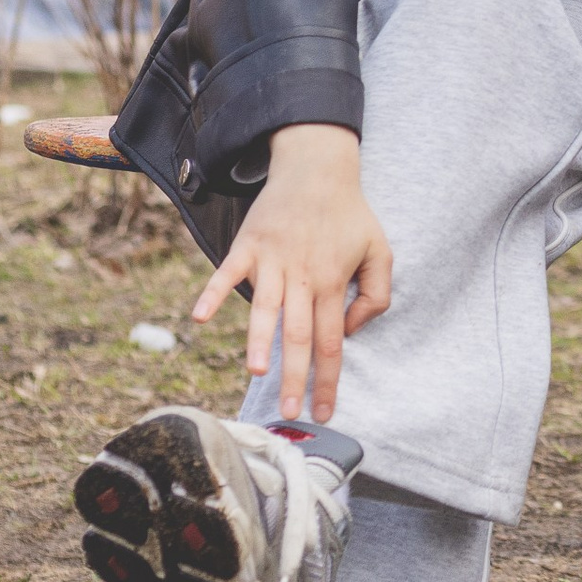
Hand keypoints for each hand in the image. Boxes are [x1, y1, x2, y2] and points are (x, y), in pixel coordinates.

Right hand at [190, 122, 390, 421]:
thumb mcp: (380, 252)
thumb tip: (350, 332)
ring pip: (265, 308)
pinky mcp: (248, 245)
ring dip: (259, 340)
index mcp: (332, 283)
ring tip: (256, 371)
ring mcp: (272, 260)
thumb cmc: (350, 215)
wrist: (318, 168)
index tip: (322, 413)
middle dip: (295, 377)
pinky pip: (227, 272)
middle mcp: (301, 276)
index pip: (331, 343)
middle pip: (298, 335)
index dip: (327, 381)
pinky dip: (213, 293)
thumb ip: (376, 296)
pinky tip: (201, 318)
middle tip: (290, 412)